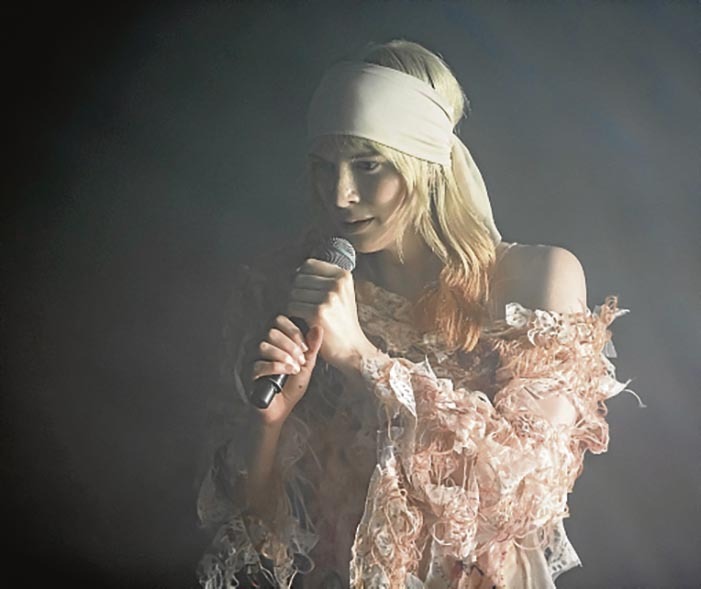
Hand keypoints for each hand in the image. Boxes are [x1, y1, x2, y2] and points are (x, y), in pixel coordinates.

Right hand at [250, 315, 323, 425]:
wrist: (281, 409)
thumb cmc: (291, 385)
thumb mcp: (306, 365)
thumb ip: (311, 347)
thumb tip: (318, 328)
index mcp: (271, 339)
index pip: (278, 320)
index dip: (293, 330)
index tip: (305, 347)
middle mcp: (257, 344)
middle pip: (270, 332)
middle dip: (290, 346)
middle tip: (301, 360)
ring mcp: (249, 359)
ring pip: (262, 345)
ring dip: (284, 356)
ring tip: (295, 367)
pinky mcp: (246, 374)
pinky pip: (258, 364)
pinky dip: (276, 367)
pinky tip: (288, 372)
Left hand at [286, 258, 375, 373]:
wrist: (352, 348)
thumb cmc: (343, 322)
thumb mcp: (343, 294)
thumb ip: (326, 279)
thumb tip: (299, 269)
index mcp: (343, 275)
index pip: (309, 264)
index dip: (301, 276)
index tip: (303, 288)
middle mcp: (337, 283)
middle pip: (299, 278)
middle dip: (296, 291)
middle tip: (302, 304)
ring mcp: (328, 297)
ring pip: (294, 292)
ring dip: (293, 303)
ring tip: (303, 312)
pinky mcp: (318, 312)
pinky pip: (292, 306)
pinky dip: (292, 313)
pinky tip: (301, 320)